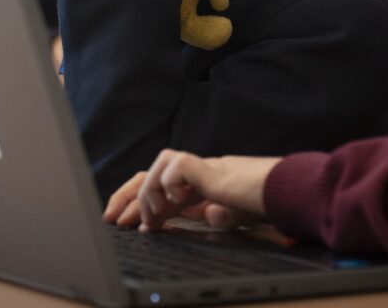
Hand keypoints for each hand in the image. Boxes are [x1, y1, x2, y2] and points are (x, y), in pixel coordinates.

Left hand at [105, 150, 280, 230]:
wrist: (275, 189)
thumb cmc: (255, 201)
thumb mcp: (222, 216)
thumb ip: (203, 215)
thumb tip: (182, 217)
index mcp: (192, 185)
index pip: (154, 187)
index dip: (134, 202)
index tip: (121, 223)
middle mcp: (190, 172)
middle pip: (147, 174)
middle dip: (125, 196)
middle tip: (112, 219)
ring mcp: (196, 165)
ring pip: (156, 169)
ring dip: (147, 194)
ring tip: (154, 216)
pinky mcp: (201, 164)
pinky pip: (173, 168)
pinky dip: (169, 186)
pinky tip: (178, 201)